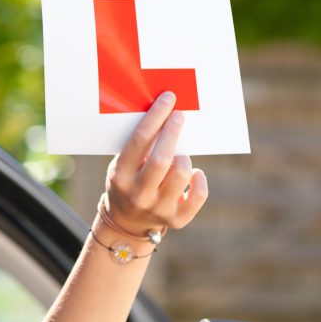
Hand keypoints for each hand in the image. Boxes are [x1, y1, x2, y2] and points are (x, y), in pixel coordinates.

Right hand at [103, 92, 207, 234]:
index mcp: (120, 177)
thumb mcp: (122, 165)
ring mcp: (158, 209)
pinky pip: (198, 195)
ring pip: (182, 173)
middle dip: (173, 131)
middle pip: (162, 159)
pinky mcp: (177, 219)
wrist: (127, 221)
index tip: (168, 100)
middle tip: (179, 115)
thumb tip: (165, 114)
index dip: (156, 117)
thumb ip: (139, 147)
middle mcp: (138, 195)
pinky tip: (195, 173)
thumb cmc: (128, 181)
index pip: (139, 141)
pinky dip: (200, 179)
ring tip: (179, 156)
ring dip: (184, 158)